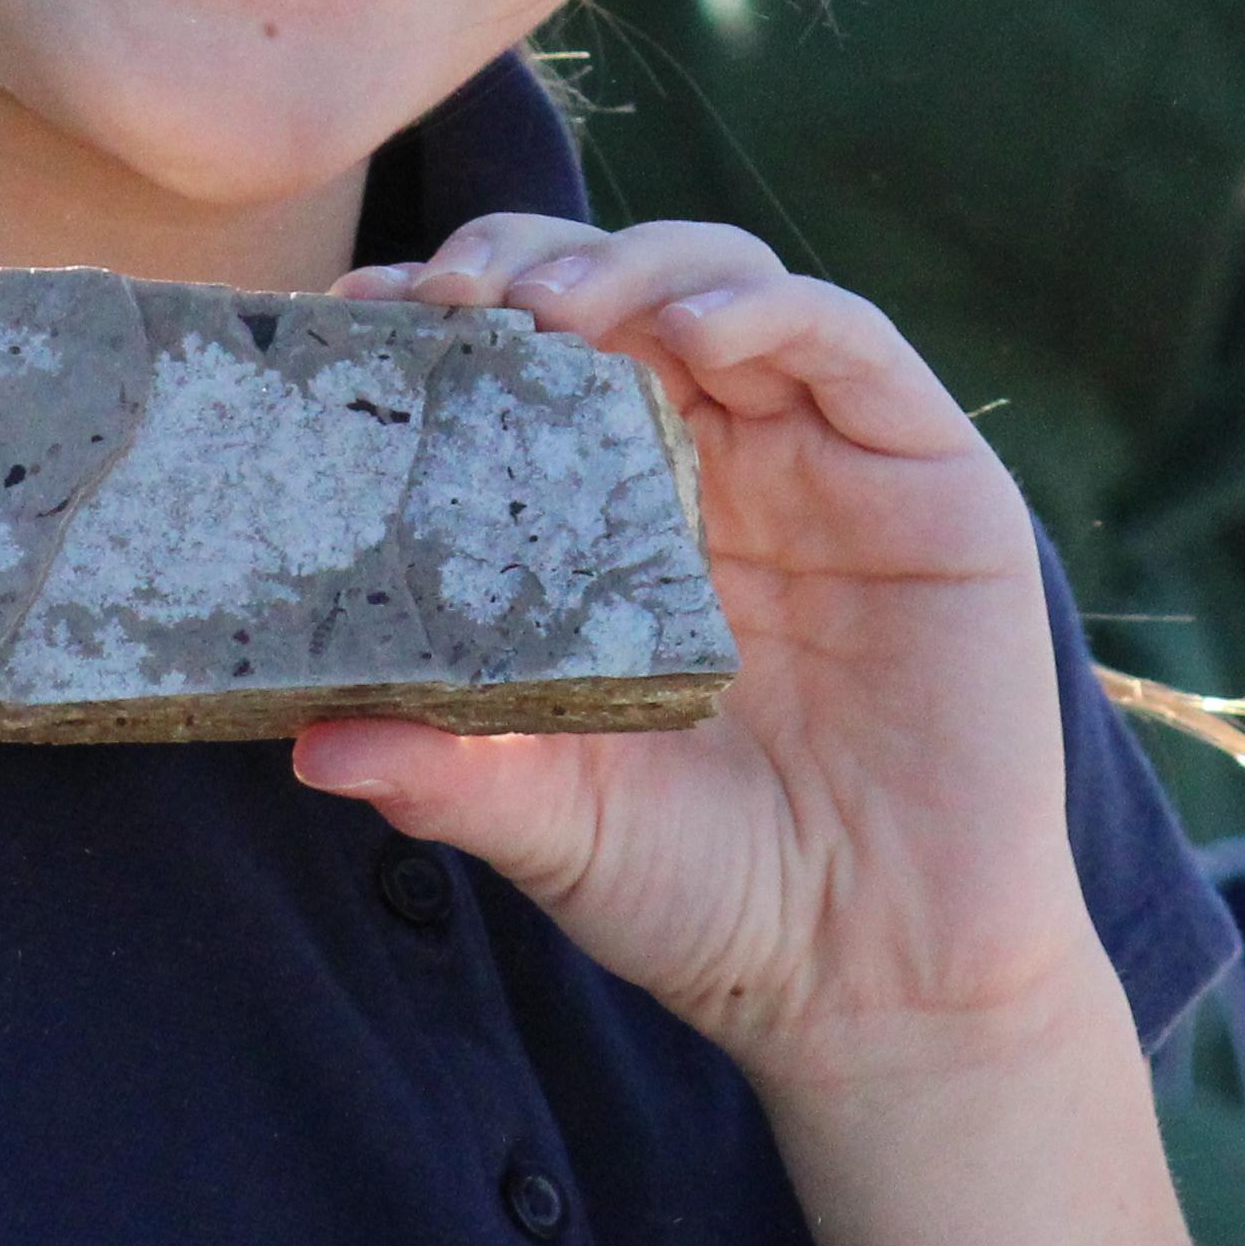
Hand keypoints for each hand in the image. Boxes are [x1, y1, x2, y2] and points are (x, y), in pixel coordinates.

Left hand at [296, 220, 1094, 1099]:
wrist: (879, 984)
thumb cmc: (713, 898)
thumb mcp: (555, 825)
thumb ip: (453, 774)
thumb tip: (311, 742)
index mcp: (621, 524)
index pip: (527, 370)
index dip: (448, 321)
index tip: (361, 315)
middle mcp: (724, 470)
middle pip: (619, 293)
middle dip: (527, 261)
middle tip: (453, 294)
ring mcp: (829, 465)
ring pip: (727, 288)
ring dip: (633, 264)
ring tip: (551, 306)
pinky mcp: (933, 481)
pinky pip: (852, 346)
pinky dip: (771, 313)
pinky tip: (693, 337)